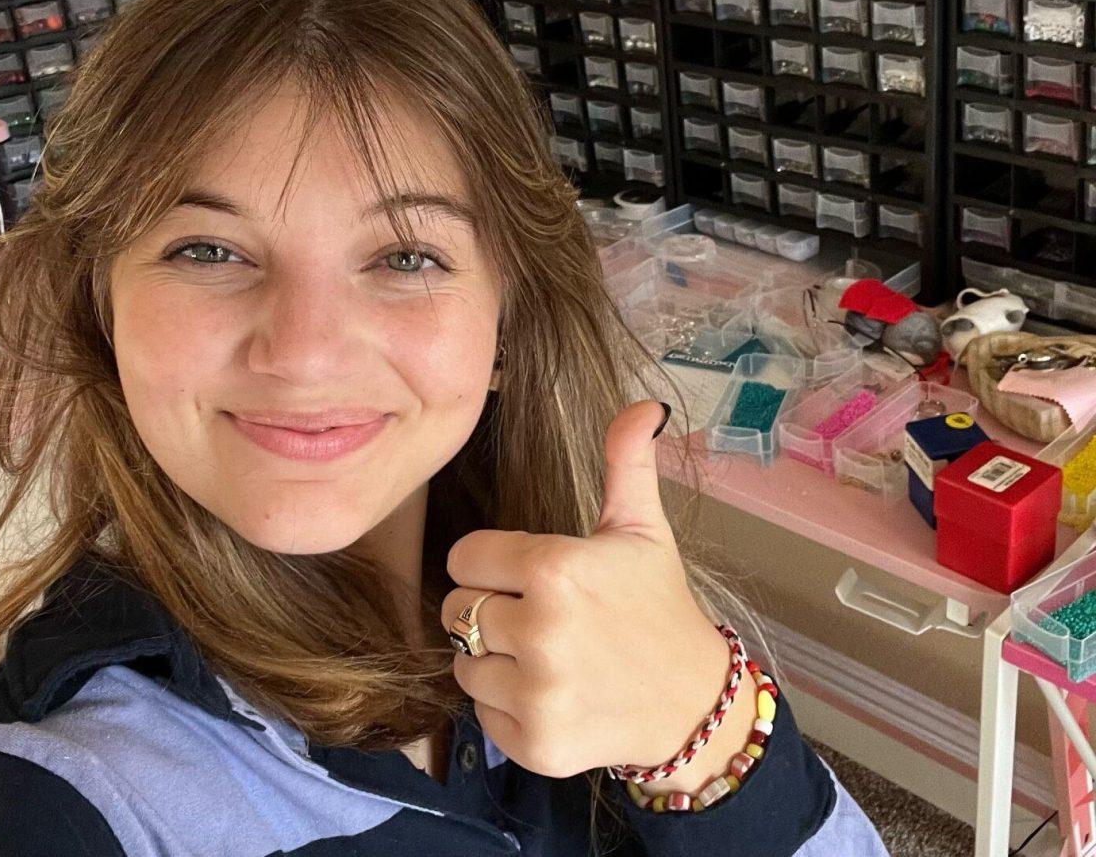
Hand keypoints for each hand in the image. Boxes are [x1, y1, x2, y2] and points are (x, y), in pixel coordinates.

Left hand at [440, 400, 732, 779]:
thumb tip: (644, 405)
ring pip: (462, 664)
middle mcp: (541, 630)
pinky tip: (549, 694)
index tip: (523, 573)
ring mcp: (537, 694)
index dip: (490, 563)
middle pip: (456, 610)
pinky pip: (481, 714)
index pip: (465, 557)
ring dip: (491, 660)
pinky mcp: (534, 745)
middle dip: (488, 609)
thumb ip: (626, 462)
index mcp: (557, 568)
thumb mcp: (643, 528)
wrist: (694, 704)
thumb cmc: (659, 606)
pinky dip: (506, 707)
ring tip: (542, 656)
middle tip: (535, 615)